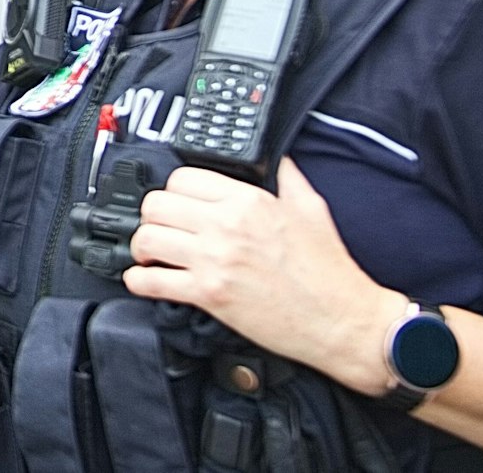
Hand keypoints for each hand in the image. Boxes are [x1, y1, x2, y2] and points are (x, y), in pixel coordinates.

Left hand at [123, 157, 402, 393]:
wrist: (343, 320)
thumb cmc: (330, 272)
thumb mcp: (312, 210)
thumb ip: (290, 179)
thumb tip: (281, 161)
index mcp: (250, 201)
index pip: (183, 178)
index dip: (173, 191)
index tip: (176, 204)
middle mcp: (227, 226)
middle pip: (157, 205)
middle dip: (152, 217)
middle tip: (159, 229)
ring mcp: (215, 260)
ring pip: (148, 238)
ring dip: (142, 247)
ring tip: (150, 254)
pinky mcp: (210, 295)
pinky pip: (153, 282)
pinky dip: (139, 281)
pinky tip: (145, 280)